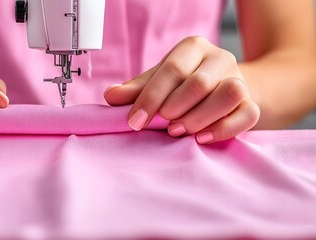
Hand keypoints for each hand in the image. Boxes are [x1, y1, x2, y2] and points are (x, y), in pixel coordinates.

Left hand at [104, 36, 259, 143]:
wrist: (221, 87)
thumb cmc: (183, 85)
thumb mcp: (158, 81)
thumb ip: (136, 90)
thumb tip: (111, 96)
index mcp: (193, 48)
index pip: (171, 70)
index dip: (151, 97)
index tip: (135, 121)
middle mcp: (219, 59)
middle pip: (199, 83)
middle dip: (174, 108)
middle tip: (161, 126)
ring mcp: (239, 79)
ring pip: (229, 94)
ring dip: (200, 117)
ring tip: (179, 131)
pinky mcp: (252, 102)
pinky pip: (248, 115)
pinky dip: (224, 129)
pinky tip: (202, 139)